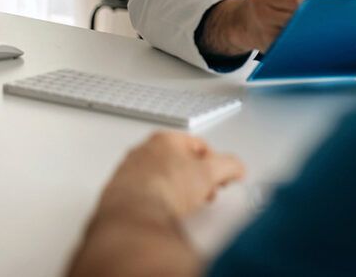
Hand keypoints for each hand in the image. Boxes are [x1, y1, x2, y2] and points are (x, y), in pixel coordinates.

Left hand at [98, 131, 244, 220]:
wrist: (134, 216)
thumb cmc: (165, 188)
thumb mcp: (210, 173)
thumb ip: (230, 165)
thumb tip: (237, 167)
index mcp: (164, 138)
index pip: (198, 145)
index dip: (215, 163)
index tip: (220, 177)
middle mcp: (142, 151)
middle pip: (179, 162)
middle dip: (196, 179)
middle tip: (204, 194)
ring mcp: (128, 172)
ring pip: (161, 178)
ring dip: (176, 191)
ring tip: (184, 207)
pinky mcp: (118, 194)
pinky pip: (145, 195)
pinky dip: (157, 202)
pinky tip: (164, 214)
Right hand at [243, 0, 337, 51]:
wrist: (248, 21)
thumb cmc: (273, 1)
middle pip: (299, 2)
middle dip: (318, 6)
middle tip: (329, 9)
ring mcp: (263, 17)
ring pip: (296, 20)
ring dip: (311, 21)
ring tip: (318, 19)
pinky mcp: (267, 37)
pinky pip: (292, 36)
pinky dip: (303, 34)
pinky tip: (306, 31)